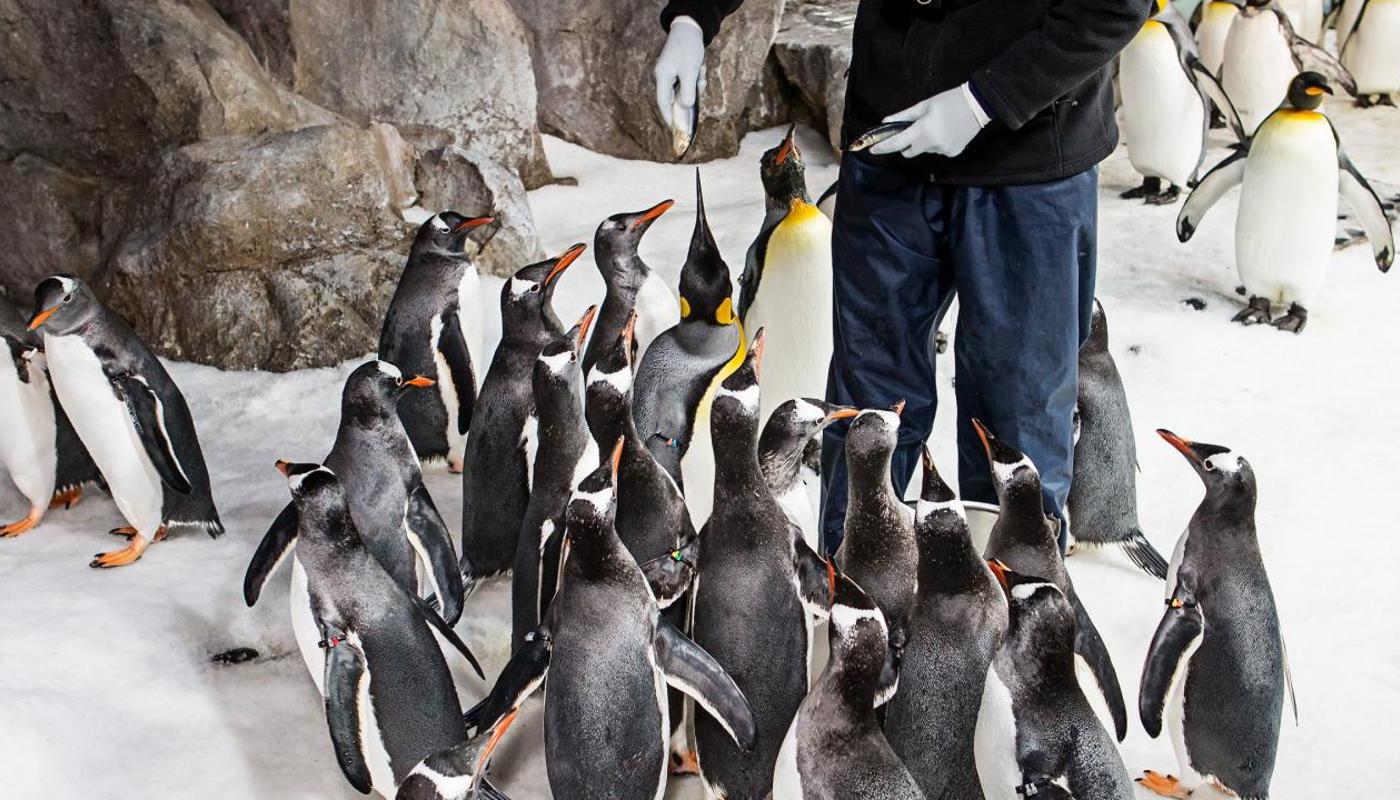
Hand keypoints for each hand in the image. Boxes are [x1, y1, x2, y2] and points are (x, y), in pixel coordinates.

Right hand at [654, 16, 706, 123]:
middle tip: (700, 83)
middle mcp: (664, 76)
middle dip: (690, 94)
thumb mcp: (690, 72)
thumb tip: (685, 107)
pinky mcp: (677, 68)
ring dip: (696, 83)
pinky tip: (701, 67)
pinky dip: (696, 77)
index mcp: (663, 77)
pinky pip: (688, 80)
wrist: (690, 27)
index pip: (663, 104)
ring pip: (684, 88)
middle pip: (675, 97)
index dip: (670, 118)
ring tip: (701, 70)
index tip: (676, 129)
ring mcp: (670, 72)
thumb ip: (687, 92)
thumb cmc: (688, 48)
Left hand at [868, 84, 988, 158]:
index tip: (872, 149)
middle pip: (909, 152)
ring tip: (936, 126)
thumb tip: (885, 122)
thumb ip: (903, 116)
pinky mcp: (952, 153)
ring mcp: (942, 150)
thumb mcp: (924, 105)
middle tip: (913, 130)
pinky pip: (937, 150)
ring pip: (924, 150)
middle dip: (906, 144)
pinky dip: (937, 143)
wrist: (977, 105)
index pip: (896, 143)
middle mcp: (931, 144)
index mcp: (922, 130)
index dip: (883, 147)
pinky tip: (947, 131)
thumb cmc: (949, 101)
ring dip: (924, 142)